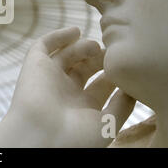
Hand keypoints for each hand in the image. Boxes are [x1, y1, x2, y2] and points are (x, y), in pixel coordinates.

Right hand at [0, 26, 134, 146]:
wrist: (42, 134)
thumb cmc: (75, 136)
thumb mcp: (108, 124)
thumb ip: (122, 105)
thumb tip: (132, 88)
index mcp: (81, 107)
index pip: (100, 85)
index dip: (113, 75)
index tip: (126, 66)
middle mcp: (65, 91)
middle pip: (84, 68)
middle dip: (98, 58)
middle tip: (111, 52)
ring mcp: (50, 77)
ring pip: (66, 55)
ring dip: (81, 46)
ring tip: (95, 45)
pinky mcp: (35, 64)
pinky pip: (44, 45)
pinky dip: (58, 36)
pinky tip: (75, 31)